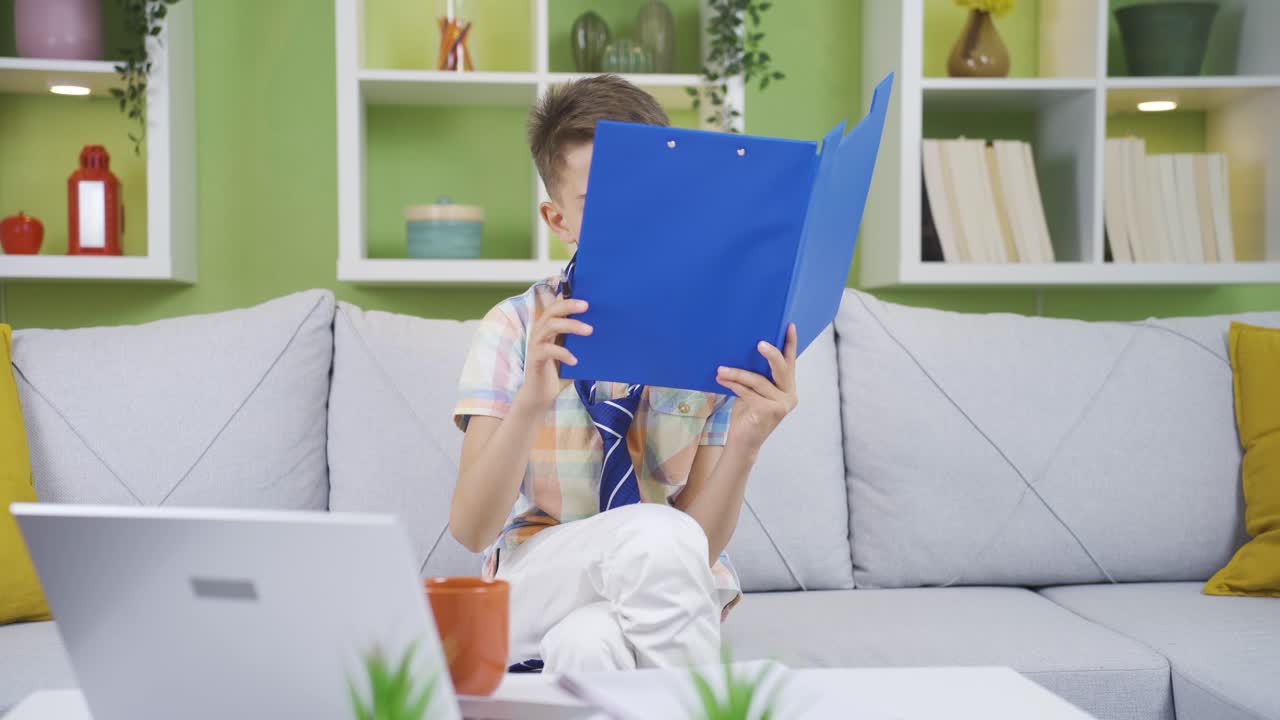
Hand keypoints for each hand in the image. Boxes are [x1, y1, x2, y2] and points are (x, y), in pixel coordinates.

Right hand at [519, 297, 591, 409]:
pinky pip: (547, 350)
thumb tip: (609, 334)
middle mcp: (541, 331)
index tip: (585, 293)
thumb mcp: (575, 353)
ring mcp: (536, 344)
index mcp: (550, 327)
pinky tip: (575, 361)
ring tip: (589, 331)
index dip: (568, 297)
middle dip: (569, 305)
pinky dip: (562, 353)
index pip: (557, 306)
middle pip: (552, 310)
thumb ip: (584, 343)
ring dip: (571, 325)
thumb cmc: (560, 372)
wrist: (542, 394)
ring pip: (550, 326)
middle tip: (587, 306)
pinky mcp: (535, 358)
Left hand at [716, 323, 798, 454]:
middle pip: (782, 368)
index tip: (790, 325)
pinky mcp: (770, 411)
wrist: (743, 442)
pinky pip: (749, 392)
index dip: (790, 343)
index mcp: (787, 387)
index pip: (790, 362)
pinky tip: (723, 380)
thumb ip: (756, 376)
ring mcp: (782, 404)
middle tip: (759, 343)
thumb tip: (743, 351)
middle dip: (771, 354)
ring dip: (737, 373)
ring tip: (721, 369)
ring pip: (758, 381)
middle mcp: (789, 395)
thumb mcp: (752, 391)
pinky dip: (735, 385)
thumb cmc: (746, 414)